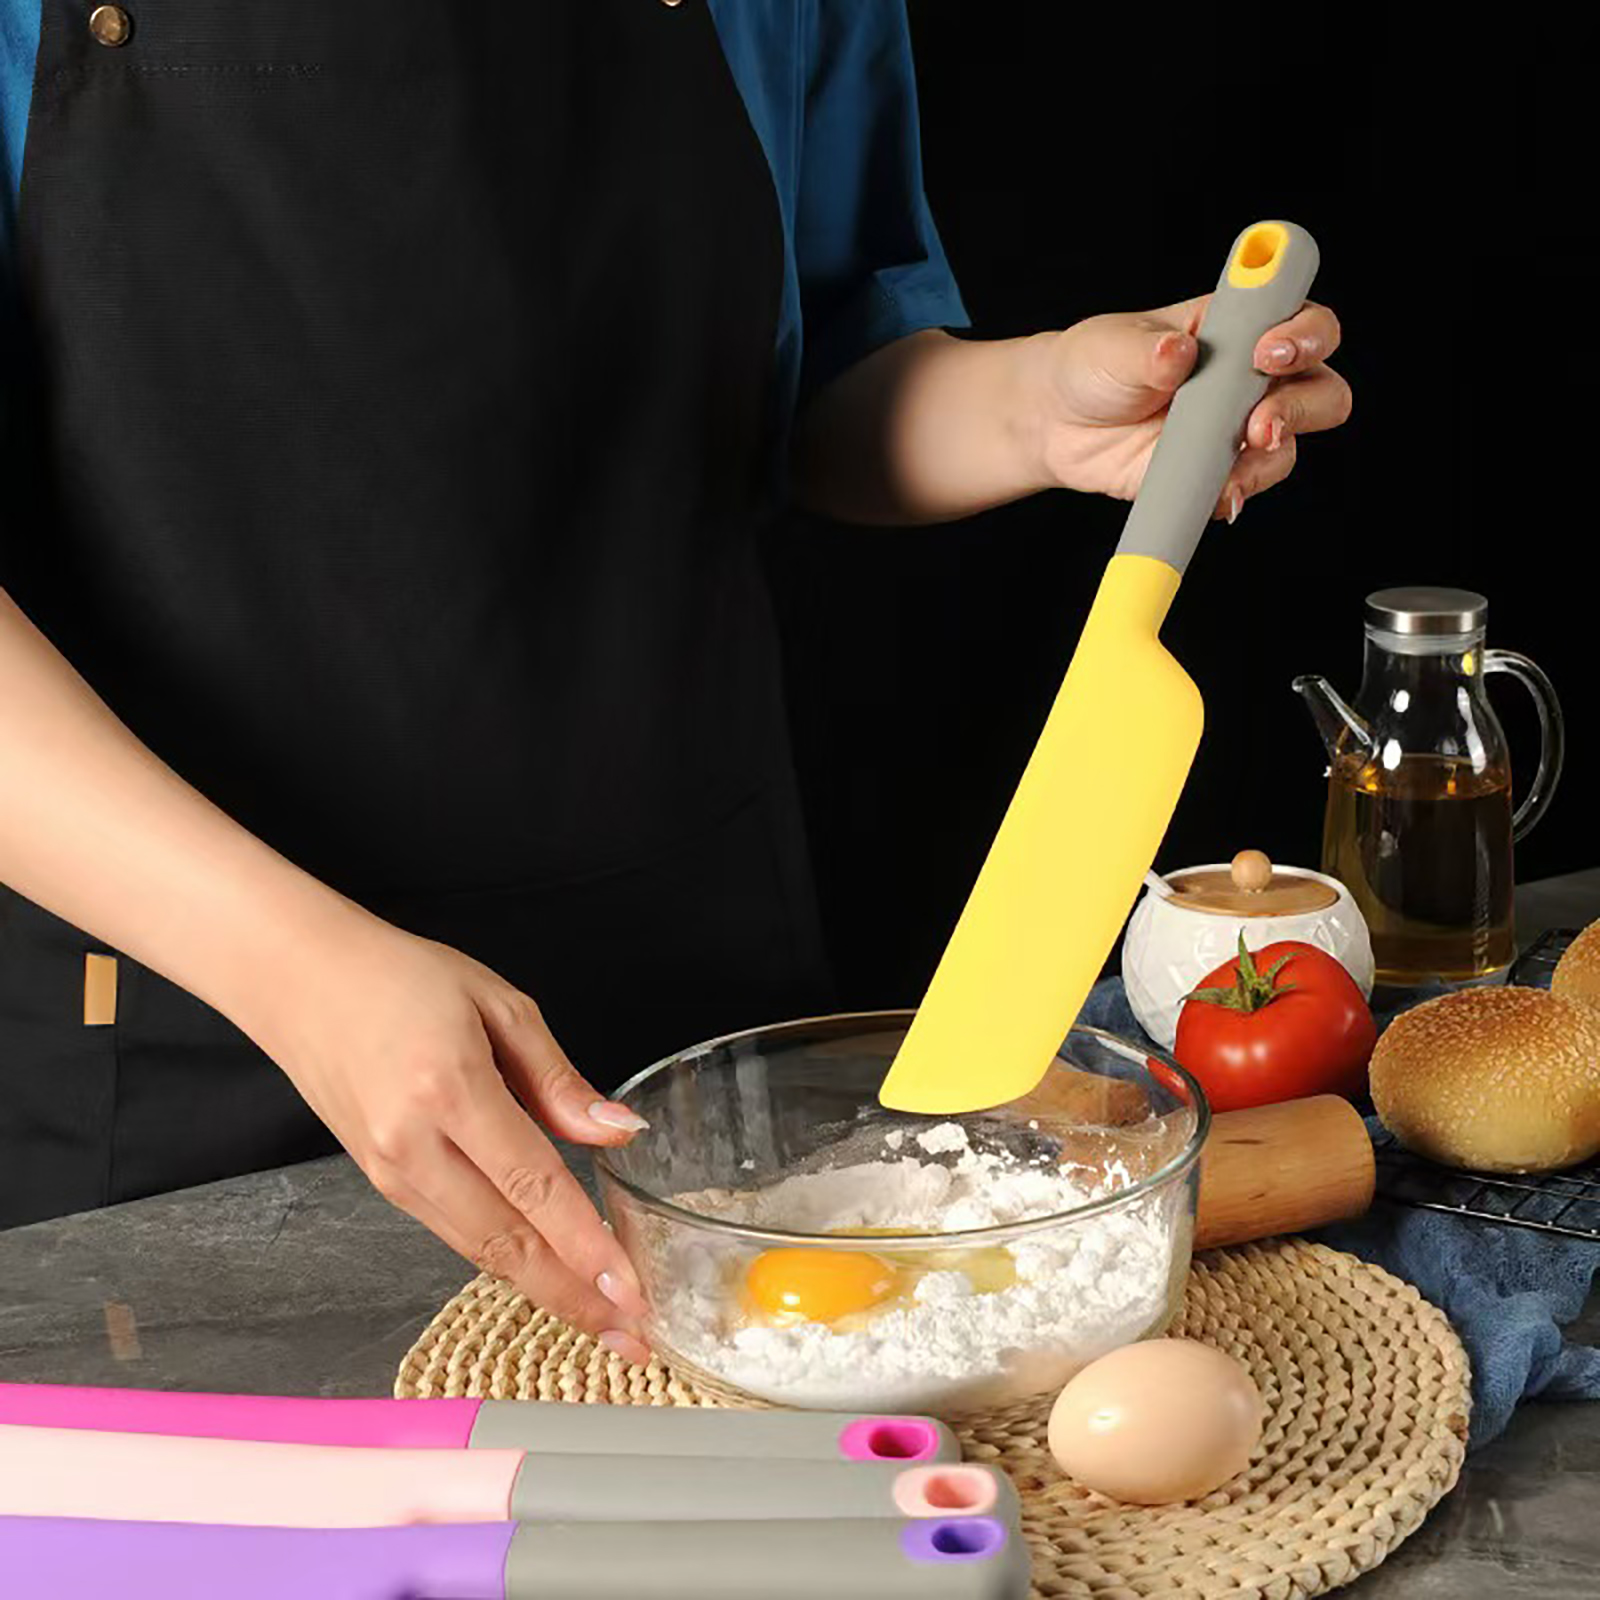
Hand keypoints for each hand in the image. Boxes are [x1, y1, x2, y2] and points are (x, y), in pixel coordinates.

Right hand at [249, 910, 653, 1362]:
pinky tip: (547, 1273)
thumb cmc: (400, 976)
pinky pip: (455, 1232)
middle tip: (633, 1337)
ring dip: (544, 1291)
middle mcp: (413, 1145)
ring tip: (602, 1320)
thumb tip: (617, 1131)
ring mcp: (391, 1172)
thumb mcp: (497, 1003)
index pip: (533, 1185)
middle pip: (505, 1241)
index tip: (631, 1289)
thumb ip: (558, 1078)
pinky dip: (505, 1262)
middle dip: (573, 1297)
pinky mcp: (381, 1182)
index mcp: (449, 1089)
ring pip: (478, 1250)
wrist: (298, 980)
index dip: (586, 1245)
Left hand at [1035, 297, 1351, 520]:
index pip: (1301, 319)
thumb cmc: (1095, 365)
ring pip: (1289, 446)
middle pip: (1320, 389)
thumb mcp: (1114, 346)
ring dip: (1266, 458)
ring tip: (1226, 467)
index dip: (1306, 333)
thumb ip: (1148, 352)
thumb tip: (1176, 356)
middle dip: (1301, 407)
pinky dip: (1233, 493)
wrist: (1060, 423)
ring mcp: (1238, 428)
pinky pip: (1244, 487)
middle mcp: (1252, 378)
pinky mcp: (1216, 472)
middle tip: (1259, 423)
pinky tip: (1213, 493)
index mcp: (1238, 326)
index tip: (1270, 351)